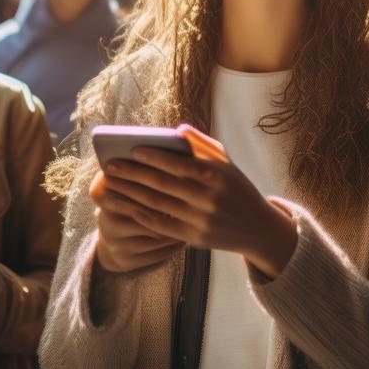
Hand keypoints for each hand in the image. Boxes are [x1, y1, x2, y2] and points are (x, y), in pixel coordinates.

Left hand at [96, 144, 297, 278]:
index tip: (133, 150)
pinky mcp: (195, 238)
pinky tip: (129, 206)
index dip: (154, 157)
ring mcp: (200, 219)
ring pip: (158, 204)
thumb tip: (177, 130)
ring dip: (131, 194)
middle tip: (110, 167)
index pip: (179, 164)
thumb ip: (202, 144)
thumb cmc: (238, 188)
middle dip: (133, 174)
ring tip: (113, 185)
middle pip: (163, 184)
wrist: (258, 228)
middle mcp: (208, 198)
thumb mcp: (227, 163)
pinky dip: (144, 215)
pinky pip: (163, 226)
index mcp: (216, 175)